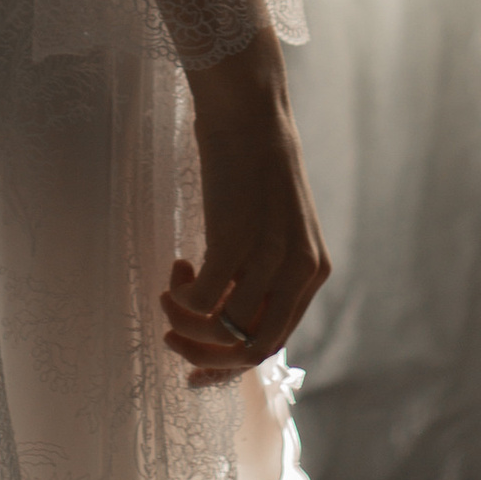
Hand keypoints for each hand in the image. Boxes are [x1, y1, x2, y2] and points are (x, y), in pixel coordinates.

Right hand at [161, 35, 328, 383]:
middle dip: (204, 354)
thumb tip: (225, 321)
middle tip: (170, 337)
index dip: (228, 365)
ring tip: (168, 294)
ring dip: (184, 323)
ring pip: (224, 330)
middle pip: (252, 348)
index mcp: (312, 271)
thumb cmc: (251, 165)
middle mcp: (300, 271)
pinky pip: (202, 302)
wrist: (247, 110)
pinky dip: (180, 299)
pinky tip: (174, 269)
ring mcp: (271, 258)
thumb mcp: (271, 228)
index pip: (273, 344)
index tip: (191, 369)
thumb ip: (261, 274)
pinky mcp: (236, 241)